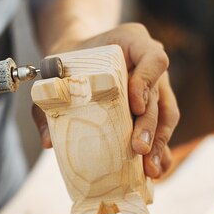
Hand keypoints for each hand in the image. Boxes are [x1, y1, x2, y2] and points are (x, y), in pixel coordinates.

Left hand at [32, 23, 179, 177]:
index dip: (147, 81)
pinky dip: (160, 151)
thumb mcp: (53, 75)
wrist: (74, 58)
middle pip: (159, 95)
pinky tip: (154, 171)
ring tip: (150, 168)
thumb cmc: (66, 64)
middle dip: (150, 125)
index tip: (133, 104)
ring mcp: (156, 87)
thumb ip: (47, 103)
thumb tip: (48, 141)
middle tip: (138, 148)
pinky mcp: (153, 109)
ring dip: (159, 143)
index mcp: (132, 42)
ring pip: (166, 115)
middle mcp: (149, 64)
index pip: (152, 58)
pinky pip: (162, 130)